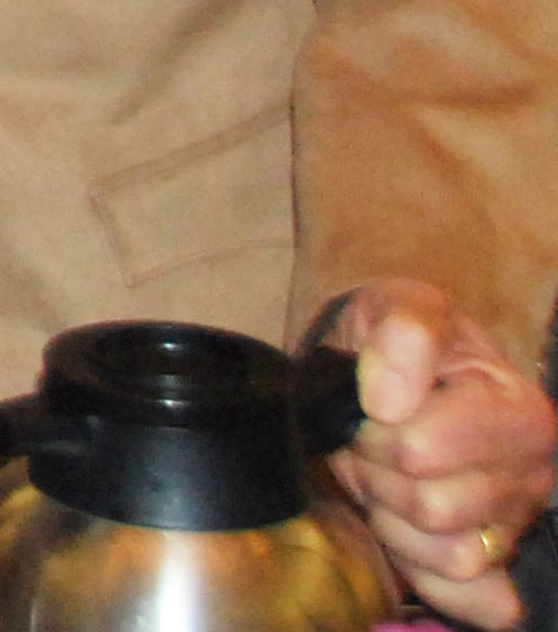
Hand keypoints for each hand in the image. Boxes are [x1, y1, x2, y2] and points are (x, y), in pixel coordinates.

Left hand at [323, 278, 553, 627]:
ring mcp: (514, 524)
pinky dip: (423, 569)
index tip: (372, 406)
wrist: (380, 372)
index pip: (426, 450)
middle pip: (434, 509)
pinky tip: (404, 529)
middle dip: (383, 473)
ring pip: (449, 556)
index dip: (379, 430)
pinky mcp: (491, 565)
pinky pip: (468, 597)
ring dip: (396, 518)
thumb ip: (403, 333)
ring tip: (388, 475)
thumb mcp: (398, 306)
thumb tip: (390, 400)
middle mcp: (532, 475)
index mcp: (520, 411)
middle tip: (374, 442)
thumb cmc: (397, 340)